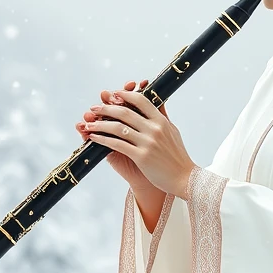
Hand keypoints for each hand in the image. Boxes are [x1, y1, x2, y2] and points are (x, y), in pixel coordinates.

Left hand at [77, 85, 196, 199]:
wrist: (184, 178)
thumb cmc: (177, 155)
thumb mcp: (172, 130)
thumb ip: (162, 114)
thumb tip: (158, 98)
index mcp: (161, 120)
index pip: (140, 100)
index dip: (124, 94)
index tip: (112, 94)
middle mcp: (154, 129)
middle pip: (125, 112)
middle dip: (105, 108)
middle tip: (94, 107)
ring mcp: (147, 142)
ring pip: (117, 128)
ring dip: (99, 124)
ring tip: (88, 123)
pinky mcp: (141, 156)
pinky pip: (117, 144)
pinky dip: (102, 140)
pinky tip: (94, 138)